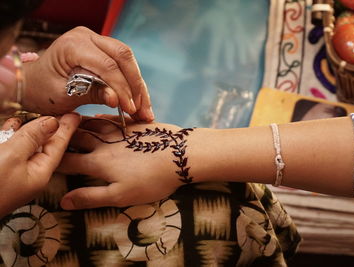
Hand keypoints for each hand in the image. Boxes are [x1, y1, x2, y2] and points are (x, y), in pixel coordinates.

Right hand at [0, 113, 80, 217]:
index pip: (58, 146)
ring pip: (24, 146)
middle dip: (49, 128)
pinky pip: (8, 149)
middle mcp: (28, 174)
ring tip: (37, 115)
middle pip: (43, 145)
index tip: (75, 115)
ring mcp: (10, 172)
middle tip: (59, 112)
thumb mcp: (12, 156)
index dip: (66, 128)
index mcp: (40, 173)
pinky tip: (11, 125)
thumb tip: (50, 123)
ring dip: (28, 129)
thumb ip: (31, 138)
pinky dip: (10, 136)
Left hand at [22, 26, 152, 120]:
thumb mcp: (64, 96)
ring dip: (139, 86)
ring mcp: (96, 40)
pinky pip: (124, 64)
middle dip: (136, 87)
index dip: (122, 89)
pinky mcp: (103, 50)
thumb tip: (118, 100)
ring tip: (146, 110)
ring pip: (128, 60)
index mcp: (73, 45)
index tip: (130, 109)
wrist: (32, 84)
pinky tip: (140, 102)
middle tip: (144, 111)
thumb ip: (92, 93)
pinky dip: (133, 84)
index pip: (107, 65)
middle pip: (123, 57)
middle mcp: (86, 36)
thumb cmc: (42, 90)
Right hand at [58, 118, 192, 209]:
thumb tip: (63, 201)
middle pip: (76, 139)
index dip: (53, 162)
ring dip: (77, 125)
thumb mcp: (121, 195)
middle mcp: (104, 144)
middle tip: (50, 134)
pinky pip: (111, 118)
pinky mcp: (134, 125)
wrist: (180, 155)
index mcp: (98, 163)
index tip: (43, 160)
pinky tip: (96, 117)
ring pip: (91, 125)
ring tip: (66, 123)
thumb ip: (91, 197)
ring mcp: (120, 131)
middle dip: (62, 138)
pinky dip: (99, 118)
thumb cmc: (152, 180)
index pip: (68, 161)